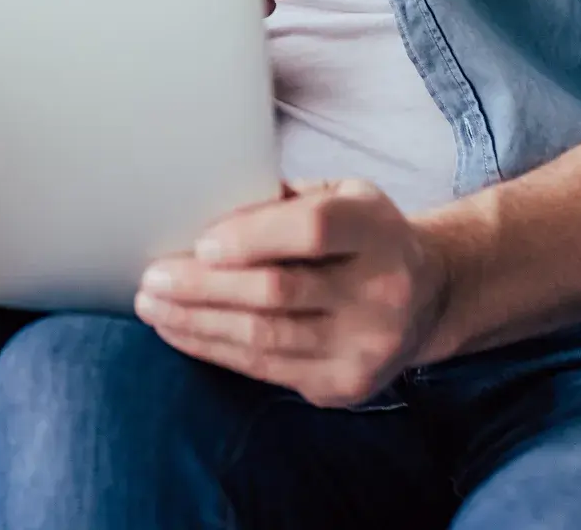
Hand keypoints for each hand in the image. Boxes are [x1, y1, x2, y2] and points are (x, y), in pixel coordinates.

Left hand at [133, 181, 449, 406]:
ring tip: (153, 306)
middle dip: (203, 286)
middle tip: (152, 278)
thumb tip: (203, 211)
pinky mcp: (345, 386)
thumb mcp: (340, 194)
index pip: (312, 231)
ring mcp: (365, 346)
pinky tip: (182, 332)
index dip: (251, 236)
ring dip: (197, 323)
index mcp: (376, 230)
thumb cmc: (362, 233)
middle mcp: (380, 292)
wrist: (427, 295)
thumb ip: (283, 200)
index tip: (200, 242)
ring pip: (264, 339)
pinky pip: (266, 370)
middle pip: (278, 292)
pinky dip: (216, 349)